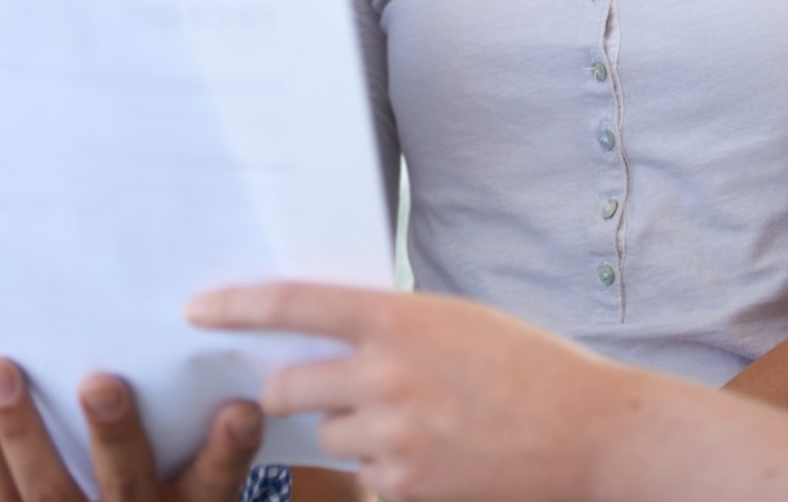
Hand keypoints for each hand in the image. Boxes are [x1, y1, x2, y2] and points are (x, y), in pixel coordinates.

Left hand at [0, 357, 264, 501]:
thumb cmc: (156, 498)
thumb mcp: (188, 487)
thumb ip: (194, 442)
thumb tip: (211, 354)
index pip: (218, 481)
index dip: (229, 450)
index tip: (242, 408)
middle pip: (127, 483)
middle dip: (114, 435)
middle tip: (101, 384)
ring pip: (47, 489)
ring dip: (21, 430)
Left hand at [188, 285, 634, 501]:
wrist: (592, 434)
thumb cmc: (531, 370)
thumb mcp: (459, 325)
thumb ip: (395, 331)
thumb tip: (337, 342)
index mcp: (400, 319)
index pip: (296, 303)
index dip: (237, 306)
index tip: (195, 309)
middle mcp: (386, 375)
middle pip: (286, 387)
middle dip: (287, 392)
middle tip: (308, 392)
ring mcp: (394, 437)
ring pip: (329, 438)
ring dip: (352, 435)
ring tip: (419, 427)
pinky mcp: (406, 488)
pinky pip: (370, 479)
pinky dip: (391, 473)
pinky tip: (442, 460)